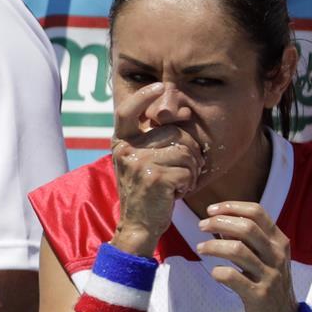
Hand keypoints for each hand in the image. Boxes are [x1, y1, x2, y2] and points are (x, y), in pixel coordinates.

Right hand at [111, 83, 204, 255]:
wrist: (138, 225)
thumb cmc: (146, 192)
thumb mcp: (141, 161)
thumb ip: (153, 138)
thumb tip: (181, 113)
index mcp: (121, 142)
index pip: (127, 110)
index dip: (144, 95)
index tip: (162, 86)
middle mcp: (126, 150)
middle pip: (174, 133)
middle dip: (187, 152)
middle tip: (180, 170)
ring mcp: (139, 163)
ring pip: (184, 151)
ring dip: (190, 169)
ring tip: (177, 182)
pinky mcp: (155, 178)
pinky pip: (187, 170)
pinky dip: (188, 183)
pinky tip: (176, 192)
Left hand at [196, 202, 297, 311]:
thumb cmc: (271, 286)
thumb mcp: (267, 259)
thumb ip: (249, 241)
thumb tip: (222, 224)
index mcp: (279, 242)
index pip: (257, 213)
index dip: (232, 207)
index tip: (212, 210)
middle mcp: (277, 255)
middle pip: (246, 227)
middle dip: (219, 222)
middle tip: (202, 225)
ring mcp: (269, 275)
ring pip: (237, 250)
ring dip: (214, 246)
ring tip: (201, 248)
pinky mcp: (259, 295)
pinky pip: (233, 277)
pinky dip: (218, 271)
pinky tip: (214, 272)